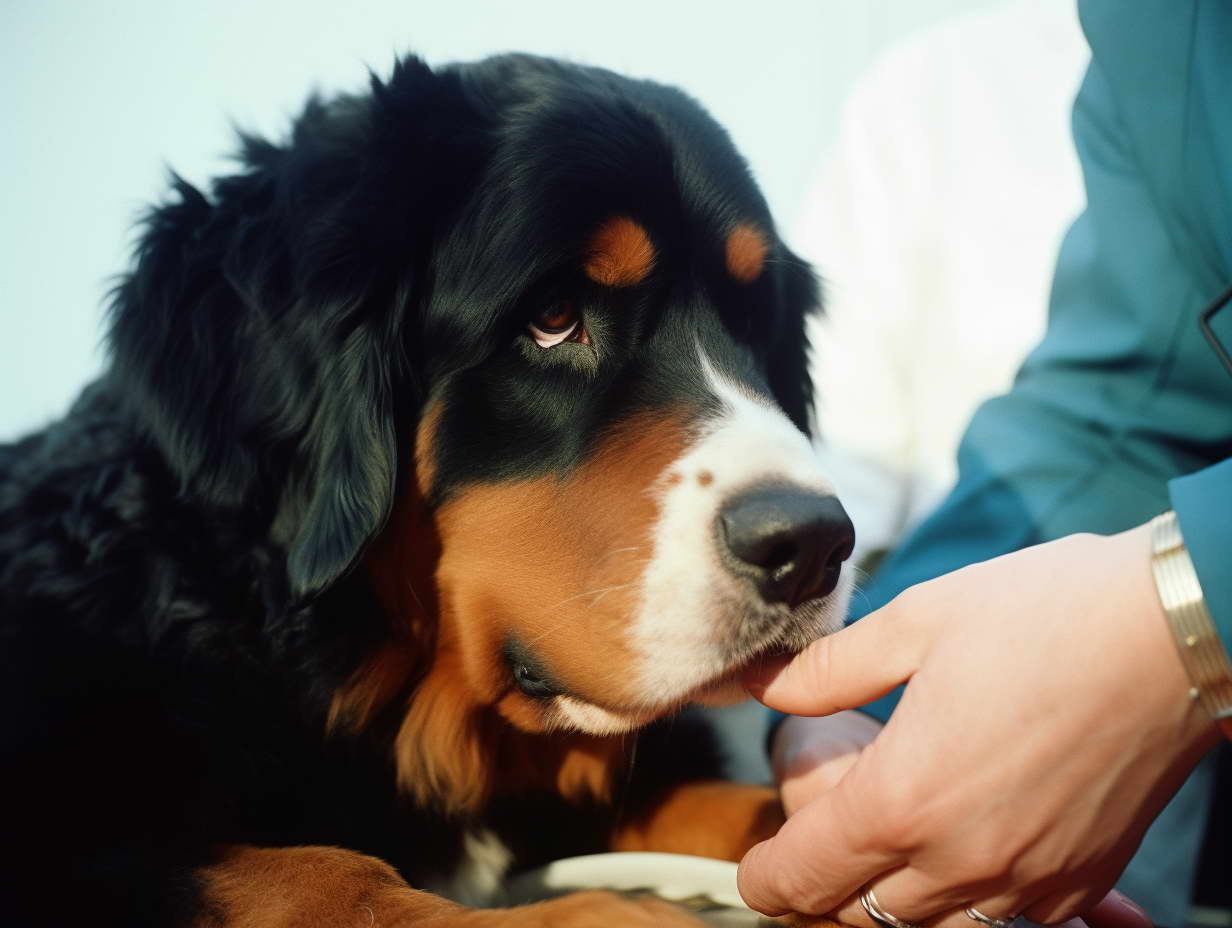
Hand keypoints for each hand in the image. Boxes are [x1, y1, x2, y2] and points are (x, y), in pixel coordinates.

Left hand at [738, 524, 1219, 926]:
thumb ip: (830, 669)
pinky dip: (968, 900)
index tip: (756, 867)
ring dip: (891, 898)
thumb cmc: (1042, 616)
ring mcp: (1026, 880)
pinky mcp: (1080, 879)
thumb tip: (772, 688)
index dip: (766, 878)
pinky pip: (1004, 919)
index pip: (803, 877)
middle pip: (858, 915)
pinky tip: (968, 848)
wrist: (1173, 632)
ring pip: (929, 927)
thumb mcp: (915, 622)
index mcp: (902, 798)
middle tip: (824, 832)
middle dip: (823, 887)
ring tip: (889, 840)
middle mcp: (959, 859)